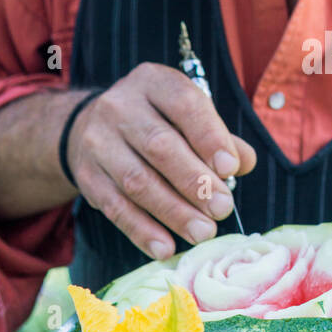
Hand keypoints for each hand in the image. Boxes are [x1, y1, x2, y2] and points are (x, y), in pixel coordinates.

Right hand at [67, 63, 256, 259]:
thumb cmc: (156, 122)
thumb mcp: (186, 115)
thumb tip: (244, 163)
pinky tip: (167, 247)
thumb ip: (218, 137)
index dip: (209, 137)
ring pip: (137, 181)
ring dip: (174, 211)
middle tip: (222, 208)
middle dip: (194, 182)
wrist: (90, 127)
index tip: (230, 169)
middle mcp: (121, 107)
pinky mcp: (88, 175)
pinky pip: (116, 207)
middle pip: (159, 146)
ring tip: (203, 233)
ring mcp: (99, 141)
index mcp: (153, 83)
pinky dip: (142, 231)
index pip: (184, 105)